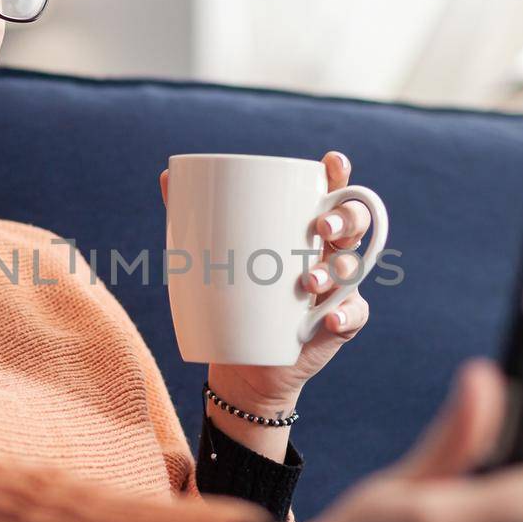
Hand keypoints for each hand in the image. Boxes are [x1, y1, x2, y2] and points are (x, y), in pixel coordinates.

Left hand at [160, 150, 373, 410]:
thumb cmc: (232, 295)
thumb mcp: (215, 254)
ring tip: (309, 282)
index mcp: (301, 225)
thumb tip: (166, 177)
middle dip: (345, 218)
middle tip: (321, 228)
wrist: (241, 359)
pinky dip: (345, 315)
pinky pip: (356, 315)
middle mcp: (326, 251)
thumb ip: (192, 213)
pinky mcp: (339, 322)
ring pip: (353, 266)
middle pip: (355, 221)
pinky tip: (328, 318)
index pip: (329, 190)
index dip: (338, 173)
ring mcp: (337, 287)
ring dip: (338, 269)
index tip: (332, 163)